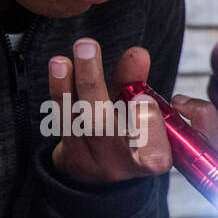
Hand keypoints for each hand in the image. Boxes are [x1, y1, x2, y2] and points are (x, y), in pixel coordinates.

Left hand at [47, 37, 217, 183]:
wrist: (104, 170)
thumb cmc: (141, 141)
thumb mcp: (157, 122)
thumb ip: (146, 86)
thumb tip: (138, 53)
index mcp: (153, 160)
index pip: (154, 156)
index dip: (149, 130)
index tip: (143, 99)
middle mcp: (121, 160)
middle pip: (105, 128)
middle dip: (97, 88)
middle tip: (97, 53)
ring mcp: (93, 154)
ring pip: (82, 117)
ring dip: (81, 79)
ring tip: (84, 47)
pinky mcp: (71, 146)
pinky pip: (63, 115)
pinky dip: (62, 86)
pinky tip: (60, 63)